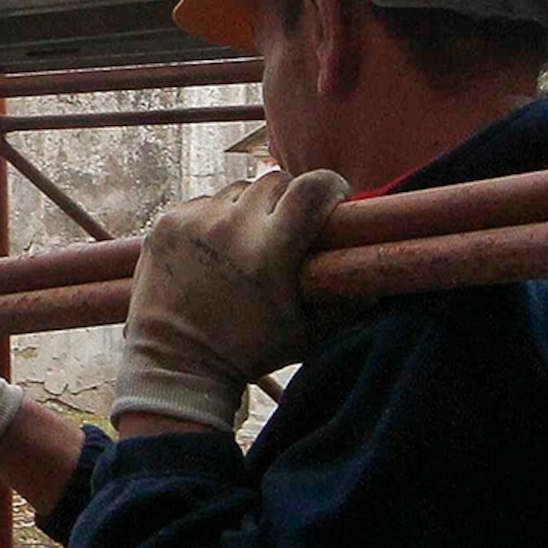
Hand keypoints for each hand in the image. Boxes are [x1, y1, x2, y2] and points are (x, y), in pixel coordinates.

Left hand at [114, 168, 350, 432]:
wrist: (176, 366)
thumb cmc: (248, 352)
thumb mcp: (307, 333)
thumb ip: (348, 303)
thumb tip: (381, 276)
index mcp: (270, 251)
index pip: (313, 187)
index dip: (330, 187)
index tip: (333, 201)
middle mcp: (231, 228)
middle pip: (275, 181)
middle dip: (287, 200)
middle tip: (286, 229)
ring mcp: (194, 222)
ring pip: (236, 191)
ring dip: (247, 210)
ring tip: (244, 246)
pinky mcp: (166, 223)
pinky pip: (202, 203)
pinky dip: (212, 220)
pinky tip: (212, 252)